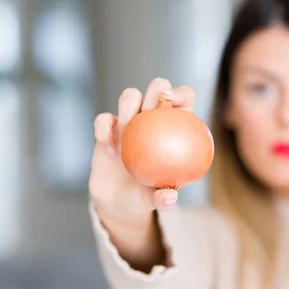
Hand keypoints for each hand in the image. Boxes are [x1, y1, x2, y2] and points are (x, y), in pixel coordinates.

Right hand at [88, 78, 195, 225]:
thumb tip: (170, 198)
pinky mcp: (108, 127)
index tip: (173, 102)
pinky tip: (108, 148)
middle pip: (158, 87)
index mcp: (175, 127)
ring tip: (126, 133)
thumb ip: (162, 198)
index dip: (182, 93)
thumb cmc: (146, 196)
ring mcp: (130, 120)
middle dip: (157, 89)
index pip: (185, 99)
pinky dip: (104, 130)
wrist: (118, 201)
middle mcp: (154, 118)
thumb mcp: (155, 199)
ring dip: (128, 108)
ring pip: (130, 95)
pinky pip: (104, 118)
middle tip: (150, 108)